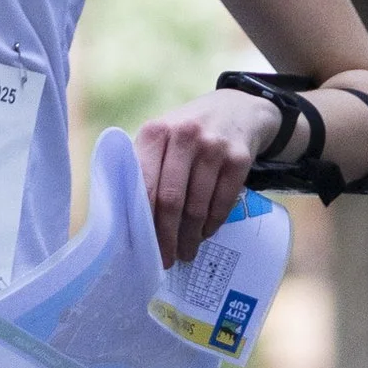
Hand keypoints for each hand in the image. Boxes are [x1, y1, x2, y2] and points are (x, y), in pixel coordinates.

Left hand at [134, 91, 271, 267]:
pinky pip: (222, 203)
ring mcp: (214, 146)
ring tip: (186, 251)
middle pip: (171, 200)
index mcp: (155, 132)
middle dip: (167, 237)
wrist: (238, 108)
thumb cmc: (188, 132)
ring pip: (197, 206)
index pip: (144, 185)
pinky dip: (212, 224)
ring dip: (191, 236)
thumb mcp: (162, 135)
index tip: (142, 247)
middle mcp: (184, 135)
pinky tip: (205, 233)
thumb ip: (145, 166)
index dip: (143, 221)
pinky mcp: (239, 158)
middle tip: (167, 259)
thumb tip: (128, 218)